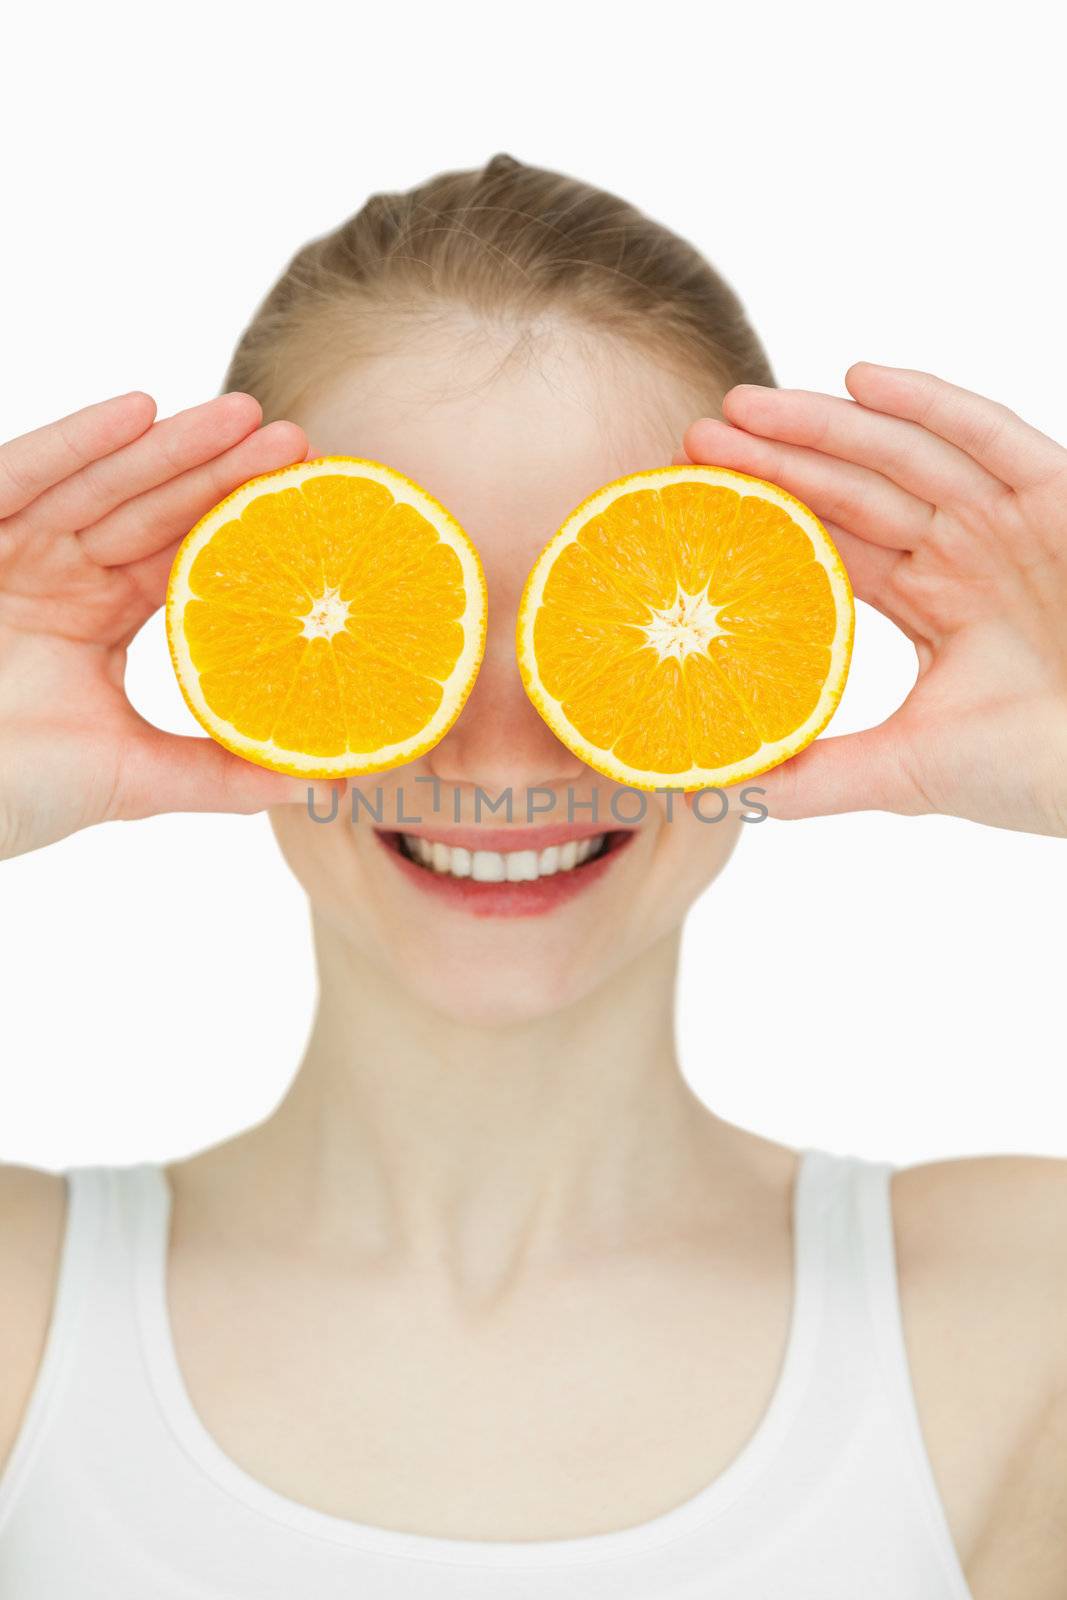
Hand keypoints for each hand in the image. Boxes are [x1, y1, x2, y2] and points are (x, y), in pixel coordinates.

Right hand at [0, 390, 332, 859]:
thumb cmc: (12, 791)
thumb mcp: (131, 778)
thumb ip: (217, 774)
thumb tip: (311, 783)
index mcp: (100, 615)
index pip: (185, 554)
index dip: (244, 524)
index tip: (310, 499)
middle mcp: (61, 573)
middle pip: (154, 507)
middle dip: (222, 470)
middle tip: (295, 440)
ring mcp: (13, 550)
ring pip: (102, 482)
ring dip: (170, 446)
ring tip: (245, 417)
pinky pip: (20, 477)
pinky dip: (75, 444)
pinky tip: (138, 411)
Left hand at [675, 363, 1066, 835]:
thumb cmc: (1045, 769)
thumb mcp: (913, 772)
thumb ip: (822, 777)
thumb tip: (728, 791)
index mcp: (934, 599)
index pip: (831, 542)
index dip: (766, 516)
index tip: (696, 499)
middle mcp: (965, 550)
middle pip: (854, 488)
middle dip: (776, 459)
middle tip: (698, 438)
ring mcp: (1011, 519)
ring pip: (902, 455)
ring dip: (824, 425)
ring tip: (743, 409)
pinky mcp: (1060, 496)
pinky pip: (989, 435)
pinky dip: (930, 404)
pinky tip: (860, 379)